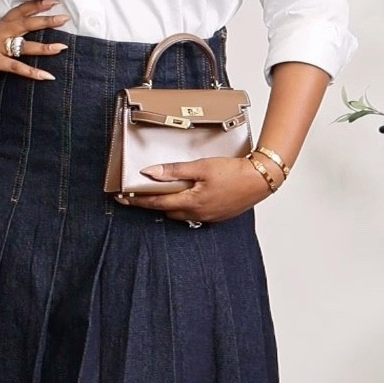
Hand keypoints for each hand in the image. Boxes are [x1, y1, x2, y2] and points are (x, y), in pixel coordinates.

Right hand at [0, 0, 69, 92]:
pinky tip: (46, 75)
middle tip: (64, 18)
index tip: (53, 1)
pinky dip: (32, 71)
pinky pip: (16, 66)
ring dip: (44, 47)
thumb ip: (11, 36)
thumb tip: (34, 35)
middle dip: (46, 20)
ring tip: (61, 47)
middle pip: (25, 23)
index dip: (36, 5)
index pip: (20, 10)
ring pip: (24, 45)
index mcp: (0, 26)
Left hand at [118, 155, 273, 222]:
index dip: (137, 200)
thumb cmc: (234, 172)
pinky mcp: (217, 215)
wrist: (260, 179)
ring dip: (170, 205)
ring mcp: (208, 216)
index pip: (156, 202)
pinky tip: (188, 197)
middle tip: (140, 195)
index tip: (123, 198)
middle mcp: (197, 213)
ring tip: (163, 194)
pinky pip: (194, 213)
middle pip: (166, 210)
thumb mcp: (201, 166)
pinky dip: (186, 206)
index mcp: (190, 202)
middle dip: (152, 203)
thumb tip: (150, 172)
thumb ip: (174, 170)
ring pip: (180, 213)